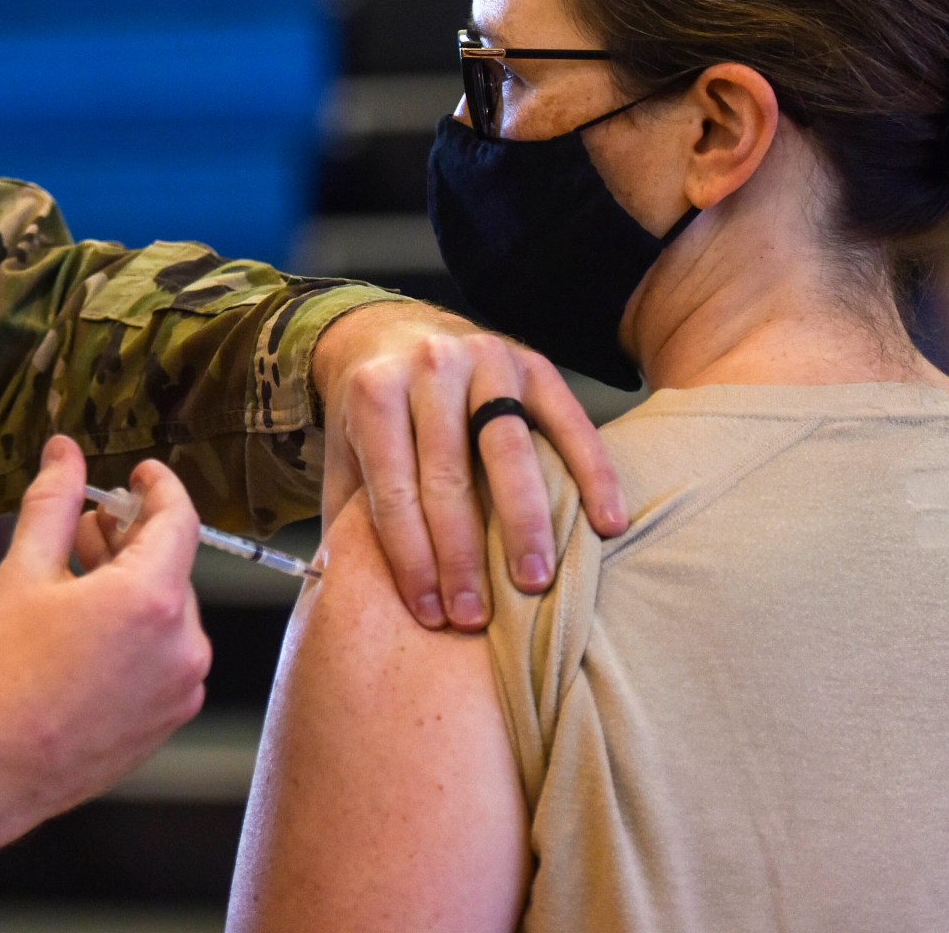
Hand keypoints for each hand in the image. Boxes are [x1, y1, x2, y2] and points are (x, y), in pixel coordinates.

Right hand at [0, 437, 209, 865]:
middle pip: (171, 569)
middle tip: (86, 529)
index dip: (160, 487)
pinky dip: (135, 635)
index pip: (180, 520)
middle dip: (132, 542)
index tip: (139, 473)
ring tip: (77, 581)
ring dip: (131, 589)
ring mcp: (179, 690)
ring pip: (167, 616)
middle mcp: (183, 646)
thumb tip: (64, 451)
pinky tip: (86, 635)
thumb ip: (53, 504)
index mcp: (153, 600)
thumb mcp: (22, 574)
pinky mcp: (166, 724)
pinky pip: (162, 659)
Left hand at [312, 302, 628, 631]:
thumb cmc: (373, 413)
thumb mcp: (344, 452)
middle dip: (463, 555)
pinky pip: (570, 423)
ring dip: (525, 524)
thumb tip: (340, 592)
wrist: (396, 331)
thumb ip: (347, 512)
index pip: (395, 490)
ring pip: (510, 450)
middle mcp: (429, 368)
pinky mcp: (535, 363)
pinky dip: (594, 474)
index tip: (431, 614)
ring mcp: (486, 360)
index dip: (412, 558)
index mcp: (374, 394)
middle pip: (449, 476)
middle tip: (476, 617)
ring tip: (535, 583)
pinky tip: (608, 524)